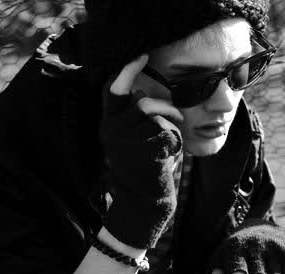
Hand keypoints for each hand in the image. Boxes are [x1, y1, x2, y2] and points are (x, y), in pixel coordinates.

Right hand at [100, 55, 185, 248]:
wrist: (142, 206)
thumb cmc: (142, 171)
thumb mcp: (131, 142)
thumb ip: (132, 119)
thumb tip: (141, 94)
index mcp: (108, 126)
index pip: (112, 90)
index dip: (126, 71)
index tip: (142, 55)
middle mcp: (113, 132)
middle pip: (141, 102)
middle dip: (164, 105)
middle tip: (176, 115)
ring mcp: (129, 143)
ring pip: (155, 115)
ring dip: (171, 121)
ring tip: (173, 134)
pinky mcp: (146, 153)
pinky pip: (168, 133)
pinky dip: (176, 141)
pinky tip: (171, 155)